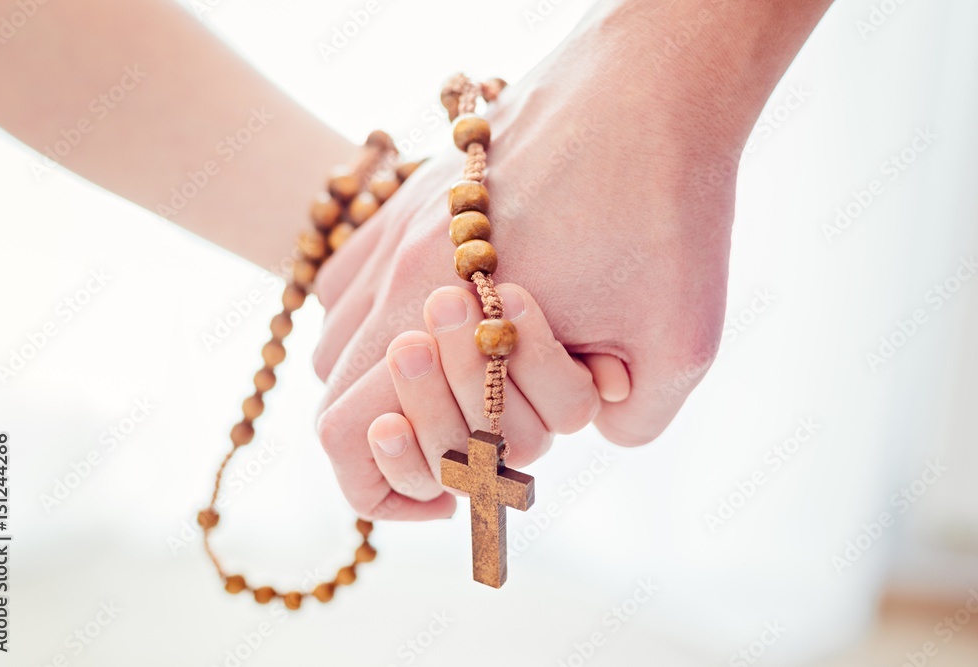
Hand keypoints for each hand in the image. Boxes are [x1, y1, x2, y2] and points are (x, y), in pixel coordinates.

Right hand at [313, 0, 831, 518]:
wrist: (653, 81)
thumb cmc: (667, 206)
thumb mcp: (677, 343)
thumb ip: (626, 422)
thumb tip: (591, 430)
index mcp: (441, 317)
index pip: (349, 437)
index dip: (386, 489)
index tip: (449, 489)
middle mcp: (397, 272)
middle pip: (338, 392)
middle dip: (413, 428)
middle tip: (485, 413)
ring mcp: (395, 226)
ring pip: (339, 335)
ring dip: (390, 373)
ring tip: (469, 361)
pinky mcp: (412, 193)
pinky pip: (351, 274)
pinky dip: (382, 311)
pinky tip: (444, 305)